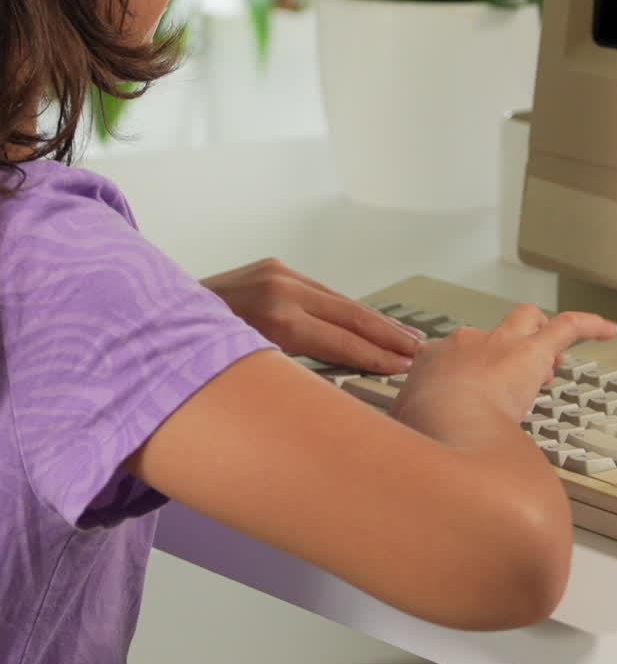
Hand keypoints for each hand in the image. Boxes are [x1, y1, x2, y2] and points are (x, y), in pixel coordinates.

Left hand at [200, 258, 421, 375]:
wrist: (149, 315)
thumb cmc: (192, 360)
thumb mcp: (242, 376)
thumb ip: (289, 379)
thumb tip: (335, 396)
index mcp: (275, 318)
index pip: (341, 340)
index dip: (377, 357)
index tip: (405, 369)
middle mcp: (281, 288)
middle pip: (349, 314)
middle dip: (387, 335)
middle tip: (420, 352)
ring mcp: (276, 272)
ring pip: (338, 300)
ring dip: (373, 320)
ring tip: (405, 338)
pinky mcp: (272, 267)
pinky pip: (319, 292)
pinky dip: (345, 309)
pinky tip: (366, 322)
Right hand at [391, 304, 616, 440]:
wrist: (443, 420)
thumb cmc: (422, 432)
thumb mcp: (406, 435)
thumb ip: (412, 438)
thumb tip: (412, 459)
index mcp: (432, 361)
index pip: (451, 357)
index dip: (467, 374)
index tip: (470, 395)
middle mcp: (465, 343)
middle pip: (491, 336)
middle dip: (504, 351)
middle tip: (514, 378)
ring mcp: (499, 343)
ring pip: (526, 320)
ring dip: (540, 333)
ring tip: (553, 362)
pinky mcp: (532, 351)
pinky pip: (567, 327)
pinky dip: (588, 325)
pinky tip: (609, 329)